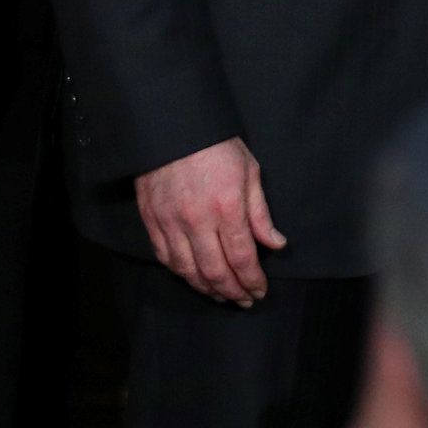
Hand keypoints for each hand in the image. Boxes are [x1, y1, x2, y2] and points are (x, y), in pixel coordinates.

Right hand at [135, 135, 282, 304]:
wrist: (173, 127)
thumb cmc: (217, 146)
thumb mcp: (250, 172)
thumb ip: (260, 213)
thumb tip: (275, 244)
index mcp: (226, 207)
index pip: (242, 257)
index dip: (252, 280)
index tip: (259, 290)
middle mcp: (197, 220)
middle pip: (215, 271)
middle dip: (232, 291)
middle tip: (244, 300)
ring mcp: (171, 222)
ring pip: (188, 270)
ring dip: (207, 289)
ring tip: (222, 296)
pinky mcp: (152, 220)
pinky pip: (166, 257)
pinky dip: (182, 274)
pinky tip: (194, 279)